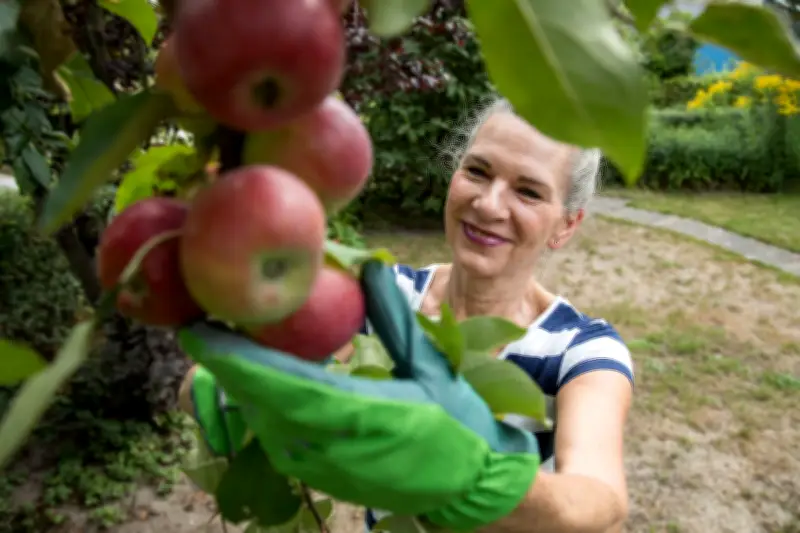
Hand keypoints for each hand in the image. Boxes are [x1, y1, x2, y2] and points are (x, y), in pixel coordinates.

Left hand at [179, 261, 540, 530]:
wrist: (466, 486)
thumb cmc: (458, 424)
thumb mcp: (431, 366)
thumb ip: (395, 318)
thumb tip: (370, 265)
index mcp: (361, 414)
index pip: (282, 384)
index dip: (235, 360)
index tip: (199, 329)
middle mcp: (330, 445)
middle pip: (259, 402)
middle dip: (225, 364)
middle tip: (200, 321)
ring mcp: (320, 467)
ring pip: (261, 421)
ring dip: (239, 383)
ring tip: (220, 343)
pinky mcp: (319, 475)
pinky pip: (274, 437)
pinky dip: (258, 404)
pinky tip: (254, 379)